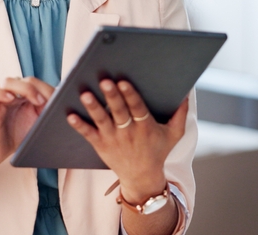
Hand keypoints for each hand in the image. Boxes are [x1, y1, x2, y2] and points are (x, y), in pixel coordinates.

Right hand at [0, 76, 54, 167]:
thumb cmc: (20, 138)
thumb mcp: (39, 125)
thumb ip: (49, 113)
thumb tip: (68, 105)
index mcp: (26, 96)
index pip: (38, 83)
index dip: (48, 88)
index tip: (59, 98)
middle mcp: (13, 94)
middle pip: (26, 80)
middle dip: (39, 88)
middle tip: (48, 101)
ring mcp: (0, 99)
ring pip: (8, 82)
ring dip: (24, 88)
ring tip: (36, 101)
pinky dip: (0, 93)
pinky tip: (10, 98)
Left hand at [67, 79, 188, 203]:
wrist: (143, 178)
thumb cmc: (158, 151)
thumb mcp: (174, 134)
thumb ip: (181, 114)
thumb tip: (188, 93)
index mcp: (146, 127)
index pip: (138, 108)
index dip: (130, 95)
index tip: (123, 81)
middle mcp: (128, 133)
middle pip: (119, 112)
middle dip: (112, 96)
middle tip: (104, 81)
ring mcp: (113, 139)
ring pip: (102, 121)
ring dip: (93, 108)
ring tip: (85, 94)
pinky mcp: (101, 145)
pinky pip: (88, 135)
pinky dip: (79, 126)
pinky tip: (70, 115)